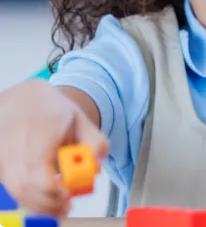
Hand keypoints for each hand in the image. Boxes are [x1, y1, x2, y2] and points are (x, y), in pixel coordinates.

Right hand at [0, 80, 107, 217]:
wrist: (23, 98)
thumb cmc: (54, 111)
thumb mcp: (83, 121)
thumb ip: (96, 144)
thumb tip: (96, 170)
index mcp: (41, 124)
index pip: (37, 164)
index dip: (51, 187)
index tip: (68, 194)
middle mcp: (14, 137)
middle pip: (23, 184)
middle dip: (47, 203)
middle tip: (66, 206)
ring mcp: (1, 151)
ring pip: (14, 188)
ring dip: (37, 203)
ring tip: (58, 201)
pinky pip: (9, 186)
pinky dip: (27, 195)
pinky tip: (43, 192)